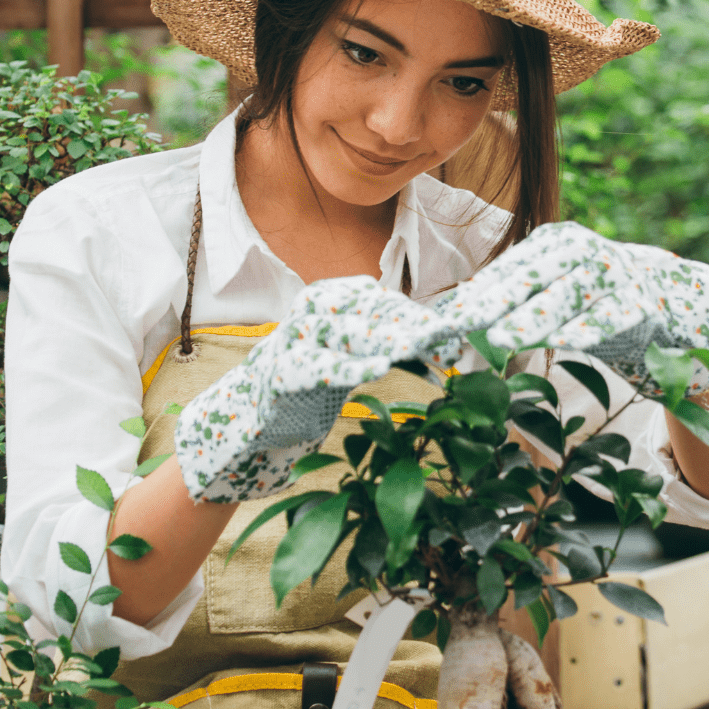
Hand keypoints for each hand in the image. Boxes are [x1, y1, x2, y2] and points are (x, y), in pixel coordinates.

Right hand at [175, 277, 460, 502]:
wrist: (255, 411)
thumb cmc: (314, 377)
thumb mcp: (355, 353)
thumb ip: (392, 341)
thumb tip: (449, 342)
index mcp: (333, 297)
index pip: (386, 301)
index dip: (420, 318)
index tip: (453, 337)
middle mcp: (315, 310)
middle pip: (372, 313)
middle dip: (412, 327)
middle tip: (449, 341)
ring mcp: (295, 338)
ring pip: (348, 333)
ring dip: (385, 338)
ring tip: (418, 345)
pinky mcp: (281, 371)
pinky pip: (318, 367)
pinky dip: (346, 366)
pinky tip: (374, 370)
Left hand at [434, 223, 708, 397]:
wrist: (676, 303)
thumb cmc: (598, 301)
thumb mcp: (555, 295)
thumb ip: (514, 303)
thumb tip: (455, 316)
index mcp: (555, 244)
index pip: (508, 271)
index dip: (476, 295)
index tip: (446, 319)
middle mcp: (583, 251)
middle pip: (532, 279)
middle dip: (495, 303)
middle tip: (462, 325)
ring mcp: (616, 273)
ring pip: (568, 296)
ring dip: (534, 318)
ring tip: (502, 338)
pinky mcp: (645, 301)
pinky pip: (613, 316)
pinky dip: (590, 328)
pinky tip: (567, 342)